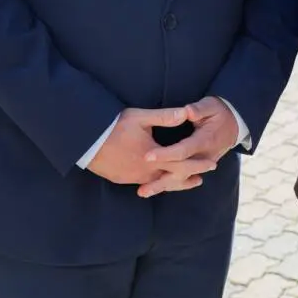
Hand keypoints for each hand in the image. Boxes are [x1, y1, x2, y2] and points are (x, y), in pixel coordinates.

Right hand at [85, 107, 215, 187]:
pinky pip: (143, 183)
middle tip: (201, 178)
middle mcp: (145, 172)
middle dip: (188, 178)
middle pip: (172, 180)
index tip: (212, 164)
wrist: (85, 142)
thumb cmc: (113, 127)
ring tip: (184, 181)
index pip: (182, 165)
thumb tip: (186, 113)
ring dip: (172, 182)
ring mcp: (132, 178)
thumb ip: (164, 116)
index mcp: (153, 157)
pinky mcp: (121, 179)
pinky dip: (155, 182)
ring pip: (157, 184)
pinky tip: (156, 180)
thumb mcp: (141, 117)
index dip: (198, 164)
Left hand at [140, 97, 240, 197]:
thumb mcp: (211, 106)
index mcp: (204, 141)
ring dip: (162, 186)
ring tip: (142, 192)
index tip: (147, 156)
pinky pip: (183, 179)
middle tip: (141, 188)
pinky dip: (169, 185)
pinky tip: (155, 189)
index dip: (165, 155)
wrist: (234, 125)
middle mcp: (203, 158)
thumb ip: (199, 109)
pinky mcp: (197, 167)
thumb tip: (187, 111)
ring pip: (180, 180)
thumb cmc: (219, 113)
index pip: (182, 151)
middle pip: (180, 173)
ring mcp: (201, 164)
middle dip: (160, 180)